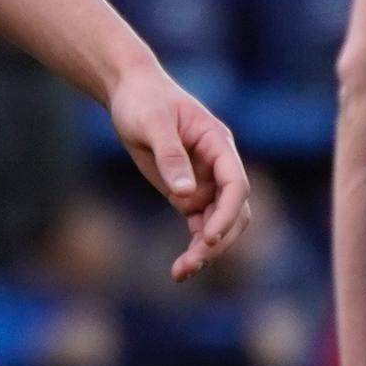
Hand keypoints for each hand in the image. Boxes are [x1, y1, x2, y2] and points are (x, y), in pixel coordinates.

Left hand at [107, 64, 251, 278]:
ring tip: (181, 272)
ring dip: (206, 250)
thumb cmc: (143, 101)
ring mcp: (204, 182)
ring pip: (218, 224)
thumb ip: (170, 155)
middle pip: (234, 211)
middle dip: (218, 239)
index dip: (228, 213)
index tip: (210, 236)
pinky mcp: (187, 193)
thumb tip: (186, 194)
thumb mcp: (153, 123)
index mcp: (218, 144)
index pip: (236, 184)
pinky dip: (194, 246)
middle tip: (193, 262)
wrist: (130, 93)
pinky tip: (181, 270)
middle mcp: (218, 166)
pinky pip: (199, 225)